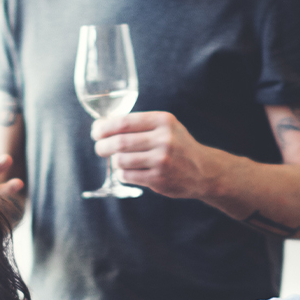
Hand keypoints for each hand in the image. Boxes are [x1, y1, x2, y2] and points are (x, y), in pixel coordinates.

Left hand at [94, 111, 225, 200]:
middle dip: (102, 146)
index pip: (124, 122)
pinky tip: (129, 171)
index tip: (96, 132)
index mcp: (163, 120)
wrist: (203, 171)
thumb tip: (102, 126)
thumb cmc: (177, 146)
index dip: (104, 127)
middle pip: (119, 142)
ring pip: (121, 160)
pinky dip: (122, 174)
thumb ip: (139, 124)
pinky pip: (127, 175)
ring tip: (118, 161)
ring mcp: (162, 160)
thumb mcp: (166, 127)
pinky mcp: (159, 178)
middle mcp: (164, 138)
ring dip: (114, 161)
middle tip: (99, 148)